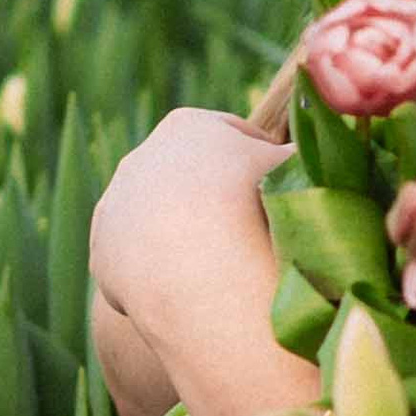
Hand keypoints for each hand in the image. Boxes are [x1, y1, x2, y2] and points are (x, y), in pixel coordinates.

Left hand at [88, 109, 291, 415]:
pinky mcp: (101, 250)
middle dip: (216, 198)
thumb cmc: (263, 207)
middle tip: (252, 233)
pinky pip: (138, 260)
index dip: (263, 164)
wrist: (201, 264)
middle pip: (189, 177)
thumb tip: (315, 161)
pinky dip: (161, 273)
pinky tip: (190, 290)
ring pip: (159, 219)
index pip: (232, 138)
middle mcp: (143, 156)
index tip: (284, 192)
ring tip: (223, 268)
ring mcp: (117, 203)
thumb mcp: (300, 171)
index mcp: (189, 125)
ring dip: (184, 236)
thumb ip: (301, 162)